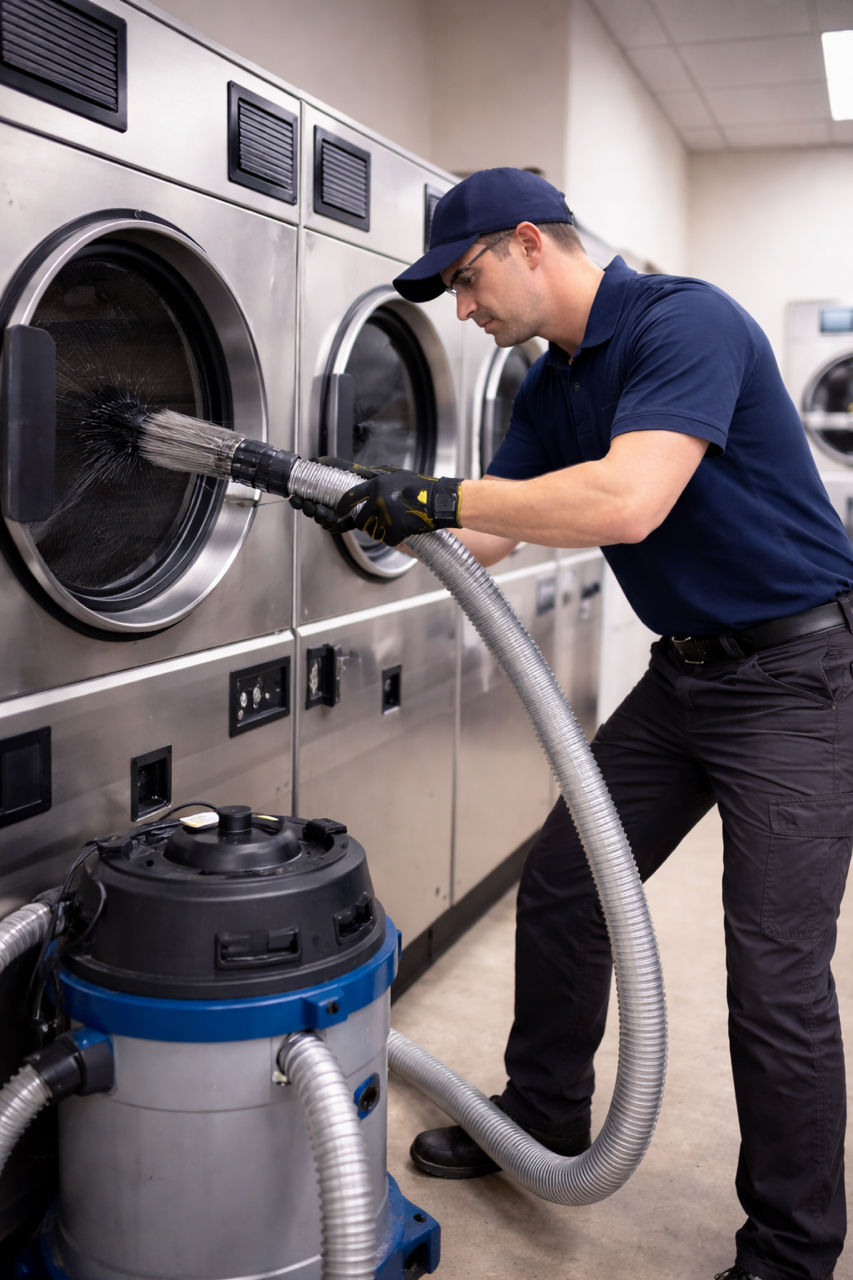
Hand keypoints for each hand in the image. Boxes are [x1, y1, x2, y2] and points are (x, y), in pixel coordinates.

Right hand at [288, 457, 378, 529]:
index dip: (298, 501)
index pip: (304, 500)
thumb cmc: (356, 475)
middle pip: (312, 512)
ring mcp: (337, 515)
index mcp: (321, 494)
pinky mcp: (349, 522)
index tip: (296, 498)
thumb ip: (325, 464)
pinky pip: (339, 528)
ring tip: (321, 511)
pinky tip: (335, 520)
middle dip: (308, 510)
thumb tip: (311, 461)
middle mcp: (327, 506)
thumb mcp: (339, 467)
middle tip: (309, 505)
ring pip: (324, 521)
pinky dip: (336, 526)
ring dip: (321, 517)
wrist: (376, 482)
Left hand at [334, 468, 463, 545]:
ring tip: (392, 524)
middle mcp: (378, 502)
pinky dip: (392, 537)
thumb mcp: (397, 475)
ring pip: (373, 531)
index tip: (339, 511)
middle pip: (361, 520)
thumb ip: (379, 478)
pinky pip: (386, 539)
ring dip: (380, 530)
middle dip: (367, 522)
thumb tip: (363, 480)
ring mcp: (386, 518)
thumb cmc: (420, 487)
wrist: (438, 502)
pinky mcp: (395, 532)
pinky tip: (401, 530)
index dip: (343, 506)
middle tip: (377, 520)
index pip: (351, 497)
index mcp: (377, 486)